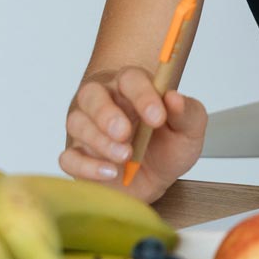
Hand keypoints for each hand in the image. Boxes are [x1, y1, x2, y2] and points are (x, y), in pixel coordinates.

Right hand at [60, 66, 206, 202]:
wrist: (156, 179)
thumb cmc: (169, 145)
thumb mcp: (189, 131)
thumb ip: (187, 113)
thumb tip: (175, 98)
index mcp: (133, 88)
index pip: (131, 79)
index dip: (142, 95)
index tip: (157, 117)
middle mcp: (105, 102)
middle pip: (92, 94)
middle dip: (106, 113)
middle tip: (125, 133)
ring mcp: (87, 128)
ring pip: (78, 123)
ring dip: (99, 141)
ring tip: (124, 156)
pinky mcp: (78, 156)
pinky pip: (69, 157)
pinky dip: (86, 166)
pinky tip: (108, 172)